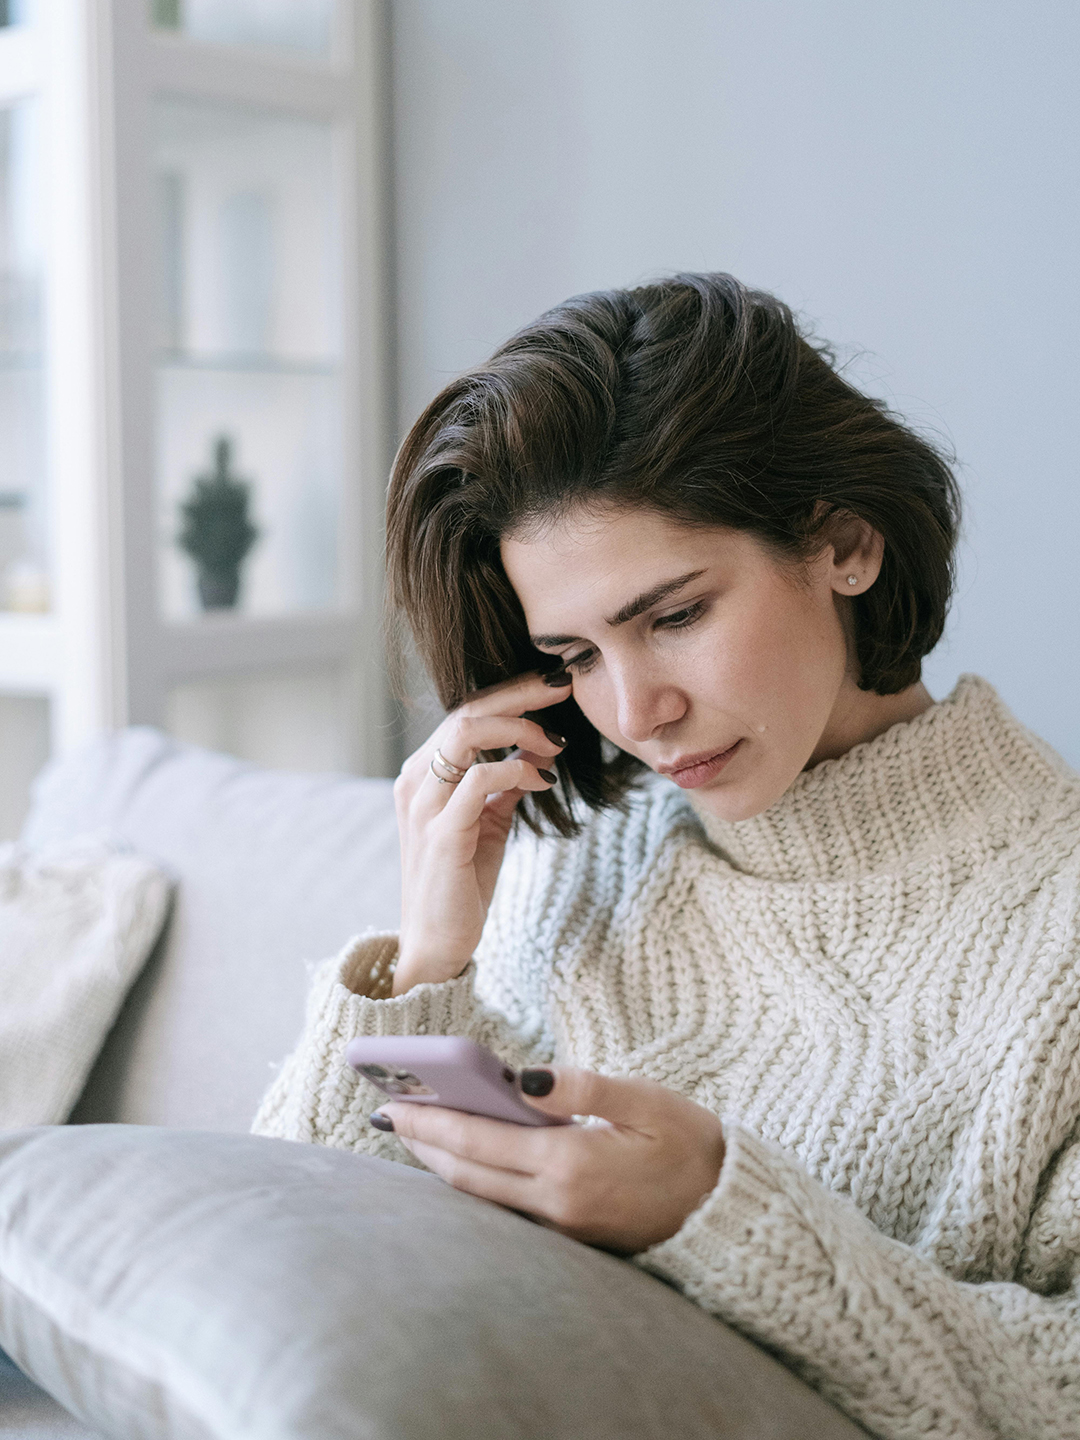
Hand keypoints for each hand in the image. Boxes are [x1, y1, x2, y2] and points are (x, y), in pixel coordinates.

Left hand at [373, 1068, 725, 1253]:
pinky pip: (505, 1209)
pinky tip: (464, 1159)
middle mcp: (556, 1204)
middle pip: (468, 1174)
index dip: (431, 1121)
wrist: (728, 1211)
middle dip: (423, 1144)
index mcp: (571, 1165)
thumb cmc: (692, 1146)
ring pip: (481, 1196)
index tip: (393, 1102)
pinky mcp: (570, 1237)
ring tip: (414, 1132)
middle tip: (387, 1114)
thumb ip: (583, 1087)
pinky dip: (474, 1181)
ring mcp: (561, 1227)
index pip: (480, 1141)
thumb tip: (523, 1077)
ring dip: (443, 1164)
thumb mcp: (646, 1101)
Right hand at [392, 670, 571, 993]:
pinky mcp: (441, 833)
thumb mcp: (489, 821)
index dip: (511, 693)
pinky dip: (516, 769)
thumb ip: (507, 783)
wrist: (437, 944)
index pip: (465, 712)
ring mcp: (424, 805)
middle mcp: (416, 780)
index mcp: (424, 773)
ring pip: (465, 732)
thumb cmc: (462, 881)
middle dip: (519, 693)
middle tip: (562, 687)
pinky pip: (478, 779)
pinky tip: (543, 779)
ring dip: (519, 728)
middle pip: (466, 711)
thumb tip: (542, 748)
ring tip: (555, 742)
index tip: (554, 685)